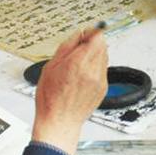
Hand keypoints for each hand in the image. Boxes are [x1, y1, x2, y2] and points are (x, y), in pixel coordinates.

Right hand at [32, 29, 108, 154]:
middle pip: (103, 45)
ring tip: (78, 64)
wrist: (60, 121)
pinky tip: (82, 76)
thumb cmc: (51, 99)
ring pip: (104, 57)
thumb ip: (67, 47)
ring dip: (94, 55)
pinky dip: (95, 68)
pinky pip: (103, 70)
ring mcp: (100, 81)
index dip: (91, 32)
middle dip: (92, 43)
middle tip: (79, 49)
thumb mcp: (50, 67)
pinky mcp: (104, 89)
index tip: (84, 34)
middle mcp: (93, 71)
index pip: (97, 37)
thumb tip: (78, 34)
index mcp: (79, 63)